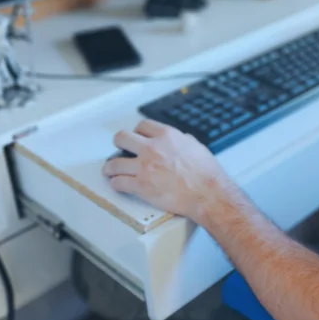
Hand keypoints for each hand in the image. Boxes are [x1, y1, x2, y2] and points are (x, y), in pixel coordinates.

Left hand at [103, 119, 235, 221]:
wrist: (207, 193)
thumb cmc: (206, 173)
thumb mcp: (196, 147)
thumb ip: (182, 141)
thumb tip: (179, 140)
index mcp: (167, 136)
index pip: (142, 126)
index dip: (137, 132)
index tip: (136, 137)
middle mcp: (152, 148)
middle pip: (122, 138)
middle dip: (119, 143)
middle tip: (120, 149)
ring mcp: (144, 167)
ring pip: (114, 163)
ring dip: (111, 167)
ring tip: (111, 170)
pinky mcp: (141, 186)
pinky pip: (118, 182)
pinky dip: (117, 184)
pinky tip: (119, 184)